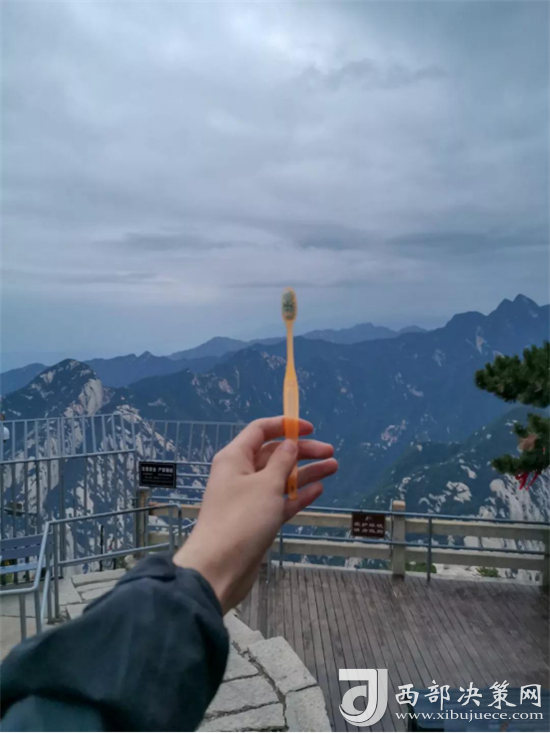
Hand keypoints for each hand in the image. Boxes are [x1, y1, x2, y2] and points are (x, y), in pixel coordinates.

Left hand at [173, 416, 337, 612]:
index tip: (310, 428)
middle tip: (329, 452)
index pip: (260, 431)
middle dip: (301, 451)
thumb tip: (289, 444)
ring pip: (281, 478)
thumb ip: (281, 462)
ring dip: (306, 472)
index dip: (285, 425)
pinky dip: (298, 494)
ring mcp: (250, 498)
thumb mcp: (265, 485)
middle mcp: (241, 474)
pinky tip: (318, 489)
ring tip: (333, 467)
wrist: (219, 568)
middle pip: (274, 454)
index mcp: (236, 458)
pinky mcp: (258, 519)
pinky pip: (281, 500)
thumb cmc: (241, 519)